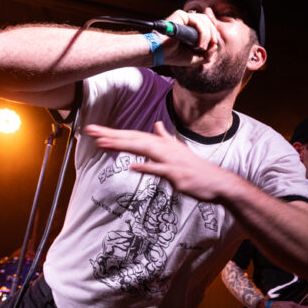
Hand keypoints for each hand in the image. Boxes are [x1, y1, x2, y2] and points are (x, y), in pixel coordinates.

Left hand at [84, 121, 236, 201]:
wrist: (216, 181)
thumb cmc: (195, 168)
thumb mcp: (178, 150)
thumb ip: (165, 138)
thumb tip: (157, 125)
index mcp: (162, 144)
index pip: (134, 135)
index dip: (114, 133)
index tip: (96, 131)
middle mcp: (164, 148)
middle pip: (134, 139)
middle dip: (111, 135)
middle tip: (91, 130)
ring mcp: (170, 160)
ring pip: (144, 149)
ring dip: (124, 145)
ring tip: (104, 143)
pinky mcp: (176, 174)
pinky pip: (159, 170)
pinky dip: (147, 167)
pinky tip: (133, 166)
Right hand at [162, 9, 219, 65]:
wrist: (159, 53)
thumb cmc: (173, 55)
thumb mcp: (194, 58)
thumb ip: (207, 55)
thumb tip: (215, 45)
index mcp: (191, 28)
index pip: (208, 26)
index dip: (213, 35)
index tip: (212, 47)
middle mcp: (188, 21)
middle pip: (208, 21)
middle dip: (213, 35)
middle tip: (211, 46)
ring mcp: (184, 17)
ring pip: (205, 20)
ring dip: (207, 35)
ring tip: (202, 47)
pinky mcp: (181, 15)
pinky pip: (198, 21)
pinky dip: (202, 33)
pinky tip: (199, 44)